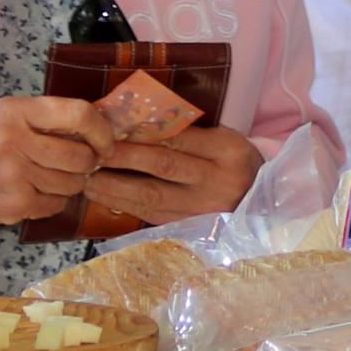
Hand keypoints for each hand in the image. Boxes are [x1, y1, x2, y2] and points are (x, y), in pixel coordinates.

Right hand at [0, 96, 109, 238]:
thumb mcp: (3, 119)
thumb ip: (44, 120)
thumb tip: (98, 128)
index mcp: (15, 110)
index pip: (78, 114)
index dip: (101, 130)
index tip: (106, 141)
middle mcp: (14, 139)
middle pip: (81, 154)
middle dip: (88, 163)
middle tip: (80, 164)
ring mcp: (15, 173)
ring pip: (73, 182)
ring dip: (71, 184)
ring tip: (50, 178)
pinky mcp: (16, 202)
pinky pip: (57, 204)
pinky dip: (54, 201)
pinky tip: (35, 193)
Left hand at [86, 121, 267, 224]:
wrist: (263, 203)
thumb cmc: (235, 162)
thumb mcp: (224, 138)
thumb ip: (188, 132)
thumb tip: (135, 122)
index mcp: (227, 150)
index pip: (178, 138)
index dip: (142, 133)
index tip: (111, 127)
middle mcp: (217, 181)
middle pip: (163, 166)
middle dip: (122, 159)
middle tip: (92, 151)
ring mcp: (204, 208)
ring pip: (153, 197)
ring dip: (115, 187)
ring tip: (87, 178)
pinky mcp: (191, 227)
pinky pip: (152, 216)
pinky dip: (125, 206)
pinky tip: (103, 198)